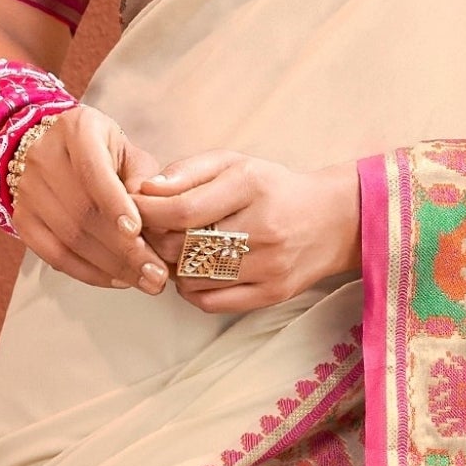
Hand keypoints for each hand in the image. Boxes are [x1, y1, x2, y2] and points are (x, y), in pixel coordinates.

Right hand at [11, 103, 169, 291]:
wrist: (59, 152)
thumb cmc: (108, 154)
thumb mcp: (131, 153)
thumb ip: (144, 182)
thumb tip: (153, 224)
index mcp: (76, 129)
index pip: (92, 171)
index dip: (114, 204)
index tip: (137, 232)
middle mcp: (43, 155)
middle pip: (81, 211)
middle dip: (122, 249)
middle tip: (155, 273)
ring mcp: (27, 189)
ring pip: (69, 237)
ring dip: (110, 266)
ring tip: (144, 281)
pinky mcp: (22, 218)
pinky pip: (54, 254)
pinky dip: (87, 272)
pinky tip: (116, 279)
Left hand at [130, 153, 361, 310]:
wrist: (334, 221)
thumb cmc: (273, 188)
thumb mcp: (234, 164)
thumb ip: (187, 171)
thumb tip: (146, 190)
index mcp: (251, 186)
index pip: (181, 210)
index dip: (146, 213)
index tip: (132, 208)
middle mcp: (263, 228)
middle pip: (182, 248)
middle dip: (153, 241)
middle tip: (148, 232)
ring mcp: (270, 266)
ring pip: (191, 278)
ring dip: (171, 266)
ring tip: (176, 250)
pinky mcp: (272, 294)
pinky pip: (210, 302)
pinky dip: (190, 289)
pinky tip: (195, 272)